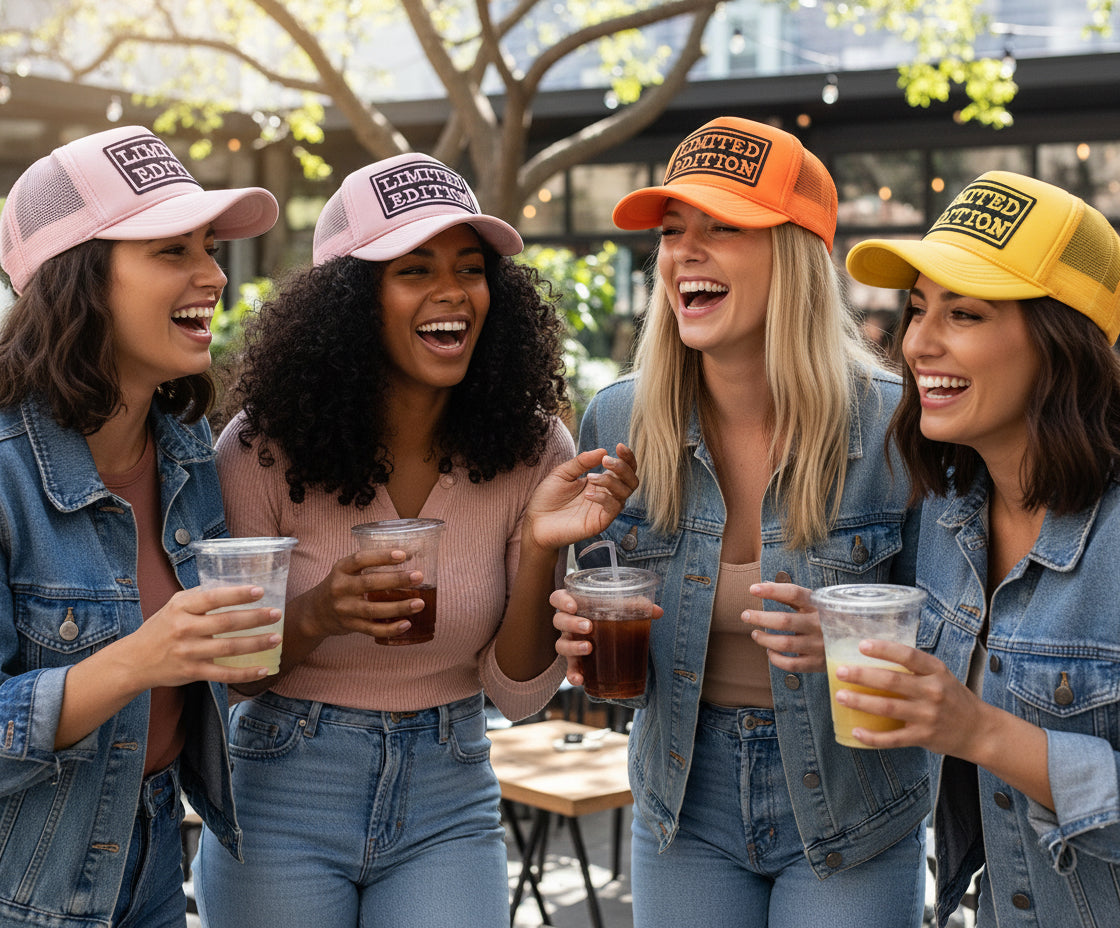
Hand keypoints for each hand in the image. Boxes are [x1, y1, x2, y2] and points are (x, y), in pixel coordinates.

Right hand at [124, 585, 283, 687]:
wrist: (134, 661)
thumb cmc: (161, 628)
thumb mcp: (174, 606)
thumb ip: (200, 596)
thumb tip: (233, 586)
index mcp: (181, 607)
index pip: (212, 598)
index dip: (237, 594)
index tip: (259, 591)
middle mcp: (184, 629)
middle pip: (225, 622)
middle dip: (255, 618)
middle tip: (277, 613)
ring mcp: (188, 652)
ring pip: (229, 648)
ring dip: (256, 643)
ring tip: (276, 638)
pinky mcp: (192, 672)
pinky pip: (224, 674)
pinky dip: (245, 673)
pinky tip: (263, 669)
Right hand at [290, 548, 425, 643]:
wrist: (315, 612)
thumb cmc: (341, 586)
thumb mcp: (347, 571)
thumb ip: (371, 564)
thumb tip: (411, 555)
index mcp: (341, 569)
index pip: (360, 559)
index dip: (382, 556)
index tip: (403, 555)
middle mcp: (340, 588)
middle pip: (370, 583)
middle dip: (396, 579)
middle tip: (418, 576)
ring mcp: (344, 609)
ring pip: (373, 609)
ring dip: (399, 607)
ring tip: (420, 603)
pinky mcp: (350, 626)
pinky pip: (372, 629)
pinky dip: (390, 629)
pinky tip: (407, 624)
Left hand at [523, 444, 638, 552]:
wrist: (536, 522)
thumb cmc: (548, 498)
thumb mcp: (563, 473)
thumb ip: (582, 462)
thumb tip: (602, 451)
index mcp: (599, 481)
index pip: (623, 469)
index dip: (626, 457)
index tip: (618, 446)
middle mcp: (606, 494)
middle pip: (631, 480)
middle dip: (623, 467)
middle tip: (606, 461)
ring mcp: (604, 509)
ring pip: (625, 492)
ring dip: (611, 481)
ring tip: (591, 478)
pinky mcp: (600, 522)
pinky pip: (614, 508)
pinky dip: (604, 498)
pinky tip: (588, 494)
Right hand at [550, 586, 663, 685]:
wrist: (612, 637)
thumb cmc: (612, 616)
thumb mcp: (623, 609)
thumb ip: (638, 607)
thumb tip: (658, 611)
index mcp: (575, 605)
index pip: (557, 598)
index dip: (561, 601)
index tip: (573, 606)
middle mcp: (568, 624)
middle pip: (558, 621)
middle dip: (571, 623)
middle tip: (588, 626)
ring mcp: (569, 643)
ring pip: (561, 644)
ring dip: (573, 647)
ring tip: (589, 648)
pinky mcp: (575, 662)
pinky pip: (569, 669)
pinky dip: (573, 674)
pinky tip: (581, 680)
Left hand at [743, 582, 824, 672]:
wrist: (862, 641)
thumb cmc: (831, 618)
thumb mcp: (817, 603)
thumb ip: (792, 596)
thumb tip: (764, 585)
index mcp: (820, 605)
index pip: (794, 593)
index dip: (772, 590)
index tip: (752, 589)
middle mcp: (820, 624)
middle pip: (784, 621)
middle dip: (760, 617)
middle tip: (745, 615)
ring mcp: (820, 646)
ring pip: (784, 644)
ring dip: (764, 639)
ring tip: (755, 634)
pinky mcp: (819, 664)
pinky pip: (791, 665)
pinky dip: (776, 659)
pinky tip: (770, 652)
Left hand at [832, 639, 983, 756]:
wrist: (980, 730)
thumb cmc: (953, 698)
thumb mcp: (941, 675)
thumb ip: (915, 667)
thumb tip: (876, 654)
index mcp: (936, 671)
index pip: (908, 655)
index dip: (884, 649)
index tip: (862, 645)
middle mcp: (933, 692)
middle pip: (892, 681)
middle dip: (862, 675)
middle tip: (840, 671)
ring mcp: (928, 716)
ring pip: (888, 708)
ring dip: (861, 702)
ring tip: (840, 696)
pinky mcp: (923, 737)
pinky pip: (893, 738)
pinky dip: (872, 737)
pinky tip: (856, 731)